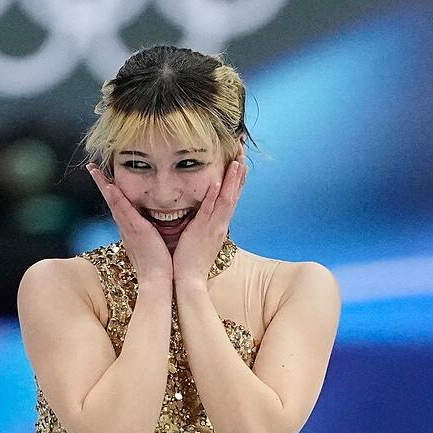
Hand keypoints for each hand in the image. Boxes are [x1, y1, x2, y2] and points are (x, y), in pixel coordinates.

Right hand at [86, 163, 172, 286]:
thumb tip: (158, 225)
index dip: (111, 192)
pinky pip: (123, 211)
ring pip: (114, 202)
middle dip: (101, 184)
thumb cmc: (160, 264)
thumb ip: (154, 233)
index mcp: (131, 230)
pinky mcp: (136, 230)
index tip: (105, 178)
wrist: (159, 280)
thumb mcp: (155, 244)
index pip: (119, 206)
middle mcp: (126, 227)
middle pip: (111, 201)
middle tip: (92, 168)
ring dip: (104, 186)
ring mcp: (129, 229)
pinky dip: (116, 199)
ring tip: (95, 171)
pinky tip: (110, 187)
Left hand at [172, 146, 247, 289]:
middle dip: (239, 172)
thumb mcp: (199, 238)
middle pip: (234, 193)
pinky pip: (210, 211)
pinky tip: (218, 182)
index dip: (237, 179)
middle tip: (244, 151)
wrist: (188, 281)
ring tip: (239, 161)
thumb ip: (202, 224)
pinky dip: (215, 196)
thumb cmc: (189, 261)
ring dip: (233, 180)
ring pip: (227, 199)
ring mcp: (213, 227)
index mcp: (218, 225)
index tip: (240, 160)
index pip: (231, 197)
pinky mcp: (204, 231)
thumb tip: (201, 213)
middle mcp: (219, 224)